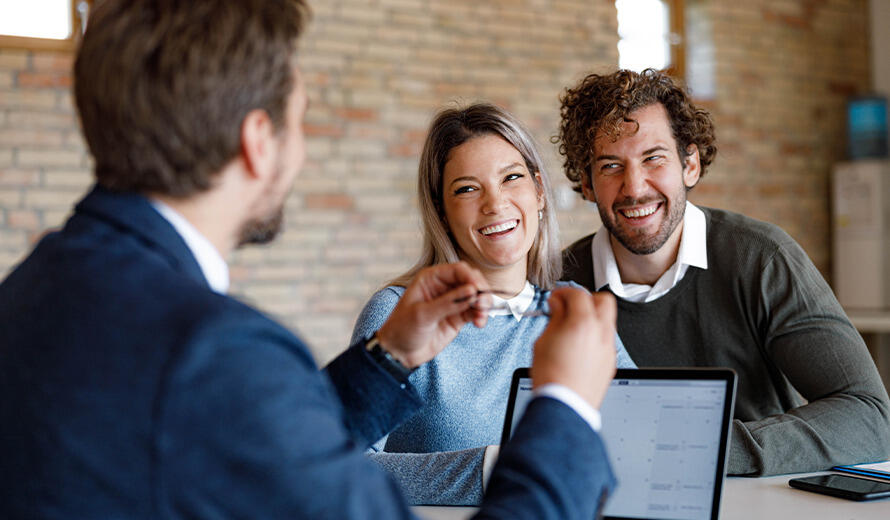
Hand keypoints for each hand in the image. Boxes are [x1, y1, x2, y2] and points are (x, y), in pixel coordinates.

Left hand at [376, 262, 490, 368]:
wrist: (399, 352)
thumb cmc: (402, 328)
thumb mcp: (422, 314)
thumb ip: (448, 302)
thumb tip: (472, 291)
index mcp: (431, 278)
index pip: (458, 270)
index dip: (471, 277)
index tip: (477, 289)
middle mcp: (443, 287)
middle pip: (471, 281)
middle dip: (480, 290)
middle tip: (482, 304)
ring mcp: (452, 302)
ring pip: (476, 297)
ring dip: (483, 304)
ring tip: (481, 316)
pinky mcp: (457, 317)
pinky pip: (475, 312)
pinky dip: (481, 315)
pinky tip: (479, 322)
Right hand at [531, 288, 616, 408]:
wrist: (565, 405)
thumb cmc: (552, 377)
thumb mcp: (543, 341)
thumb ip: (555, 318)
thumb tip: (558, 305)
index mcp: (583, 324)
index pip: (578, 294)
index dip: (563, 292)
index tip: (555, 298)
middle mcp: (601, 333)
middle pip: (603, 300)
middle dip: (586, 299)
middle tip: (569, 306)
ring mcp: (609, 348)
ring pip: (608, 319)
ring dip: (592, 316)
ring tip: (573, 327)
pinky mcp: (610, 361)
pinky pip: (607, 338)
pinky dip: (595, 334)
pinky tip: (579, 344)